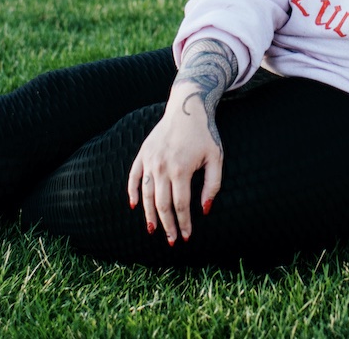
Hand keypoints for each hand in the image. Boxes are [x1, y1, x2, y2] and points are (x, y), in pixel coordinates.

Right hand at [127, 98, 223, 244]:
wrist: (188, 107)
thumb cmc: (205, 134)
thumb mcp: (216, 158)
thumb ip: (213, 185)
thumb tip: (204, 210)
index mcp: (181, 169)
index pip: (180, 205)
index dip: (184, 224)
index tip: (187, 236)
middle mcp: (162, 167)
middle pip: (162, 205)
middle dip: (167, 225)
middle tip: (172, 240)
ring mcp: (150, 160)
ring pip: (146, 195)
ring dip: (149, 215)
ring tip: (153, 230)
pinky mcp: (143, 153)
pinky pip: (133, 177)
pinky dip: (132, 193)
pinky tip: (134, 206)